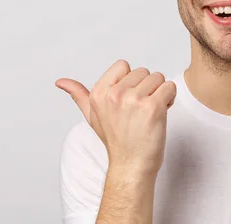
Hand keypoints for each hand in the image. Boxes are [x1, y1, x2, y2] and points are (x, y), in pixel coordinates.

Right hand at [55, 60, 176, 174]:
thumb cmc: (116, 140)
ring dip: (160, 93)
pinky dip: (170, 98)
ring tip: (150, 112)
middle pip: (144, 71)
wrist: (131, 165)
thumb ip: (79, 95)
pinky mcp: (152, 106)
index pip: (123, 65)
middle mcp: (114, 94)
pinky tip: (161, 113)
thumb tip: (60, 81)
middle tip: (141, 110)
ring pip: (158, 78)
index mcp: (99, 92)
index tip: (129, 99)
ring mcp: (133, 100)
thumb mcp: (92, 115)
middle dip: (147, 88)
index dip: (131, 81)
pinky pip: (169, 87)